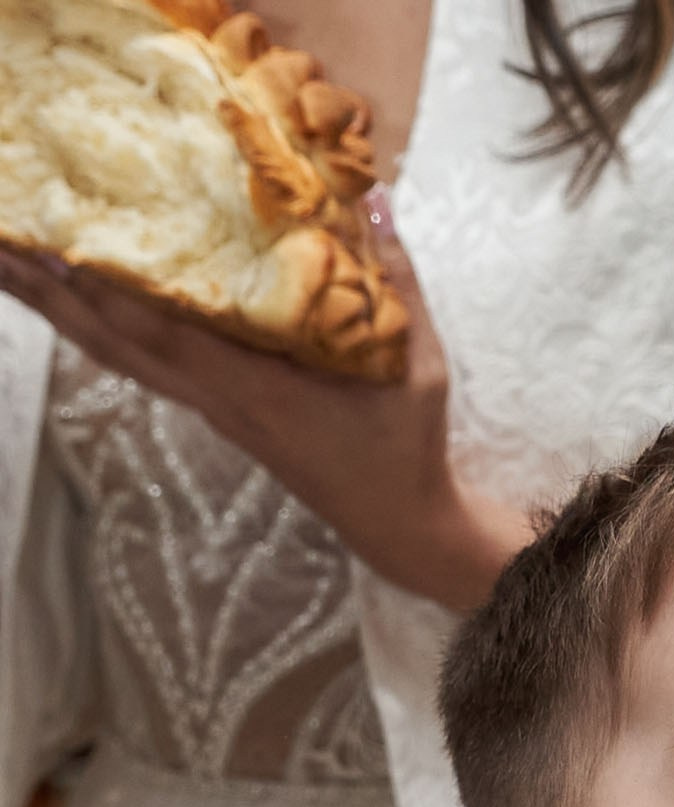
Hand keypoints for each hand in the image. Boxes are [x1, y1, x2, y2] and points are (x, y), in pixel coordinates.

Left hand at [0, 209, 528, 609]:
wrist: (396, 522)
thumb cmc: (406, 447)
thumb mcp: (415, 365)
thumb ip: (396, 281)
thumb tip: (374, 200)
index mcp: (260, 390)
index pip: (168, 333)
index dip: (109, 287)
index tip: (61, 239)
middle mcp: (218, 400)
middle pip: (115, 342)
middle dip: (52, 293)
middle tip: (0, 244)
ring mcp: (210, 406)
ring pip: (117, 354)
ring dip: (59, 308)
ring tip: (11, 261)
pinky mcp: (214, 408)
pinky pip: (139, 360)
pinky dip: (97, 325)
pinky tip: (73, 297)